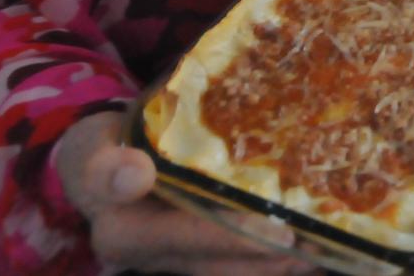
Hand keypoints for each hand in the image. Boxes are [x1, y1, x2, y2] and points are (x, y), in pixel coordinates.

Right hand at [57, 111, 316, 275]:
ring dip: (274, 264)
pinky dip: (267, 257)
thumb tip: (135, 174)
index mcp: (125, 234)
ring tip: (322, 250)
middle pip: (218, 265)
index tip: (281, 233)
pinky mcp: (192, 254)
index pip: (186, 240)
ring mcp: (175, 259)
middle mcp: (152, 258)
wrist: (96, 163)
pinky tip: (306, 246)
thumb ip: (107, 167)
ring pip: (230, 271)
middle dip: (269, 258)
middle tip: (318, 245)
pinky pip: (233, 263)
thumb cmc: (98, 150)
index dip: (234, 237)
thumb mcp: (90, 151)